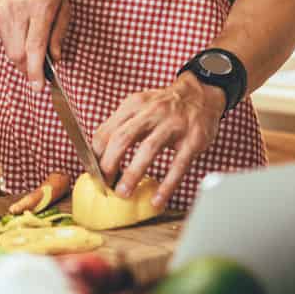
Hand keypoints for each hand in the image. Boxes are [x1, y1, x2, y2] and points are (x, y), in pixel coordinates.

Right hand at [0, 0, 70, 90]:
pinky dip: (15, 46)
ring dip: (22, 60)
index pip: (35, 45)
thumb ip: (60, 30)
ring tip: (32, 54)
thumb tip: (55, 57)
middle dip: (28, 70)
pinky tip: (22, 35)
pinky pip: (5, 42)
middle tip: (38, 76)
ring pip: (10, 52)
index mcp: (41, 4)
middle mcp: (19, 9)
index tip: (39, 86)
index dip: (36, 70)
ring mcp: (2, 14)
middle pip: (19, 54)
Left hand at [92, 74, 223, 207]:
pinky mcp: (193, 139)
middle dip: (109, 164)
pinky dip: (167, 185)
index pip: (107, 130)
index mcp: (134, 105)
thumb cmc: (165, 106)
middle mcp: (152, 112)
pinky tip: (158, 200)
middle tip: (104, 185)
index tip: (93, 173)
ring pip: (148, 149)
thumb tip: (98, 153)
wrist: (200, 93)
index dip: (97, 154)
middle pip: (123, 138)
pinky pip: (178, 165)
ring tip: (123, 193)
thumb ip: (121, 124)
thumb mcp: (140, 106)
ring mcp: (173, 125)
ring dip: (132, 174)